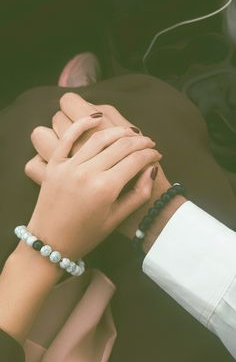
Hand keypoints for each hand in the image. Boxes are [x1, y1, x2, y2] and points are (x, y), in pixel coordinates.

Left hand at [26, 113, 158, 258]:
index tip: (157, 154)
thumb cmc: (86, 235)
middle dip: (140, 141)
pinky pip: (68, 138)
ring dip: (119, 131)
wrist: (50, 243)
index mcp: (105, 188)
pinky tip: (97, 118)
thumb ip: (139, 194)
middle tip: (149, 142)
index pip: (135, 160)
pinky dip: (82, 124)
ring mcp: (68, 166)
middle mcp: (87, 172)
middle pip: (120, 146)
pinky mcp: (54, 165)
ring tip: (131, 133)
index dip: (150, 154)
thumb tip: (151, 169)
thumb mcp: (117, 219)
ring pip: (99, 138)